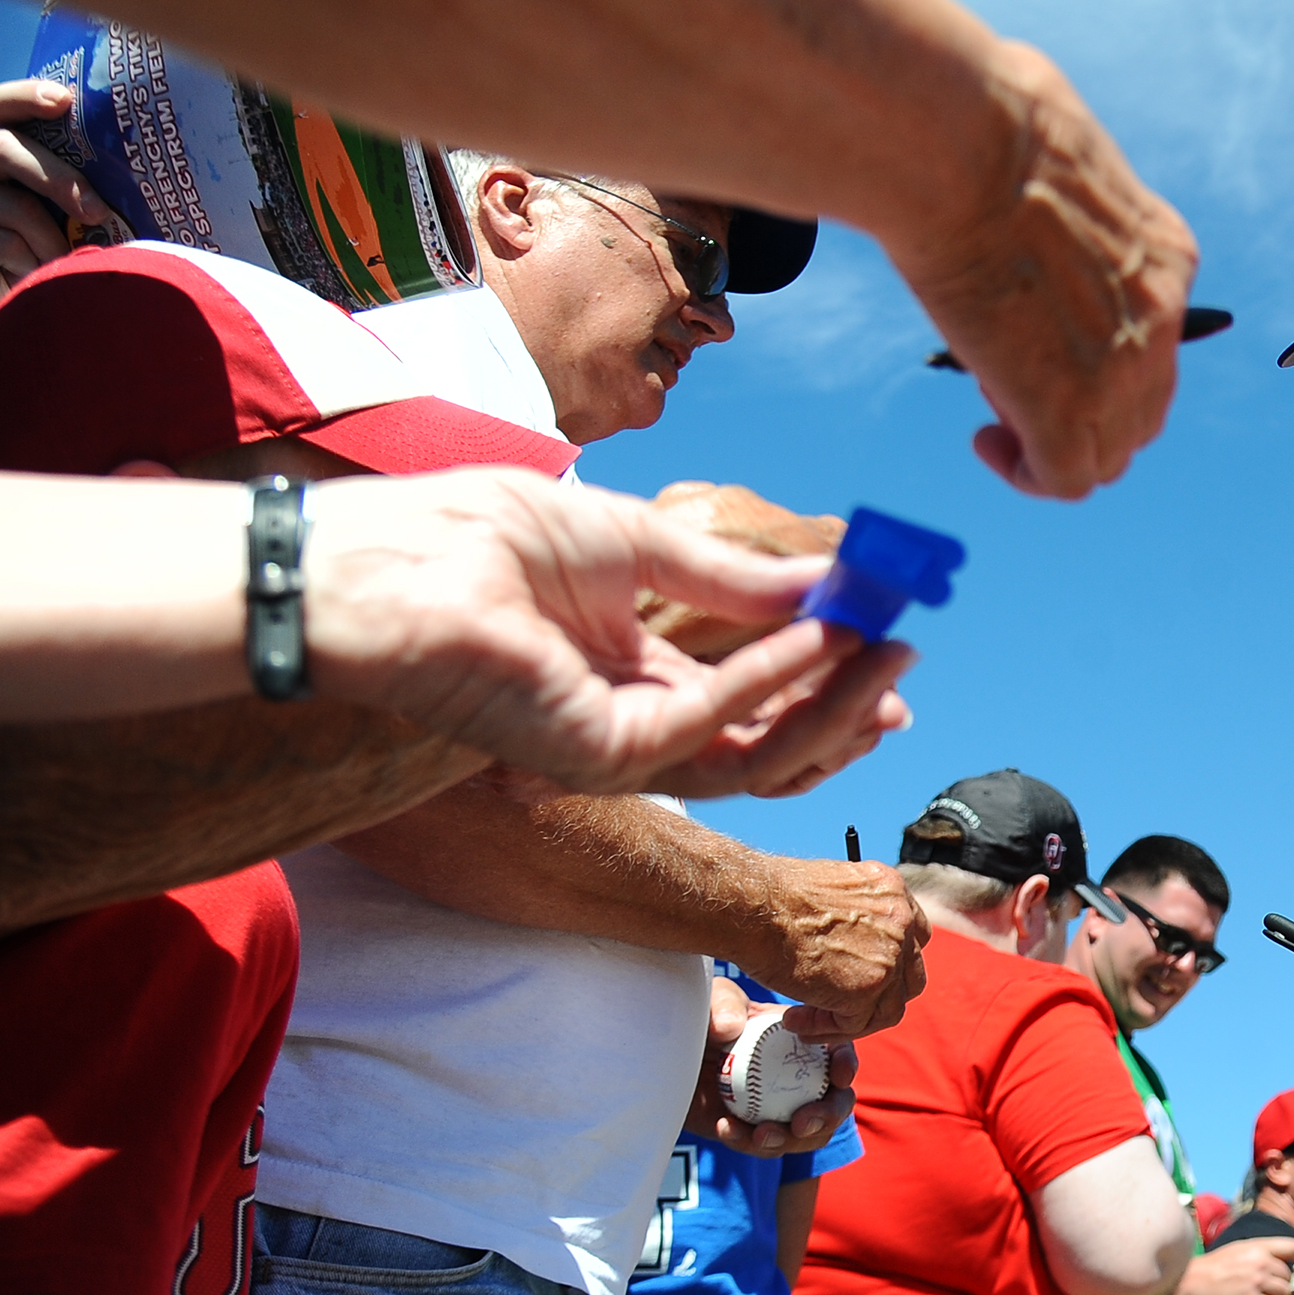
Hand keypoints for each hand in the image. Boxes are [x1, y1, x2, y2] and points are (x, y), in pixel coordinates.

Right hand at [0, 79, 104, 363]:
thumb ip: (43, 195)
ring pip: (15, 205)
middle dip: (61, 178)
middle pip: (6, 149)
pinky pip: (4, 241)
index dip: (26, 97)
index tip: (66, 100)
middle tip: (99, 212)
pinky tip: (20, 282)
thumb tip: (111, 186)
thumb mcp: (22, 225)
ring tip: (54, 268)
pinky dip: (28, 264)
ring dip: (49, 243)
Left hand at [298, 470, 913, 797]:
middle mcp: (631, 719)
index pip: (748, 690)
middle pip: (767, 736)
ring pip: (757, 756)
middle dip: (847, 698)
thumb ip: (730, 575)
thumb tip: (827, 581)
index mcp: (630, 670)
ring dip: (833, 701)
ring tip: (888, 647)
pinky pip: (718, 730)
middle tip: (907, 651)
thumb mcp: (633, 537)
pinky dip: (778, 681)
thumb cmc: (479, 537)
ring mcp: (619, 747)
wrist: (386, 564)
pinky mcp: (605, 756)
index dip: (825, 668)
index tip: (888, 629)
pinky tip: (819, 636)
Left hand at [684, 989, 862, 1157]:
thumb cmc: (701, 1018)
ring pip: (806, 1134)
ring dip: (790, 1140)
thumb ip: (723, 1003)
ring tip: (762, 1136)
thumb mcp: (713, 998)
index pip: (838, 1053)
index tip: (838, 1077)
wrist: (669, 1056)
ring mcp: (780, 1108)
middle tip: (802, 1123)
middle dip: (828, 1116)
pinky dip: (749, 1143)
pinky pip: (762, 1146)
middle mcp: (801, 1077)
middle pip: (835, 1102)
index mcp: (804, 1041)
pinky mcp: (754, 1132)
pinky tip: (726, 1129)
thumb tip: (730, 1029)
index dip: (846, 1065)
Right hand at [749, 858, 927, 1036]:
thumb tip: (850, 943)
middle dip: (875, 996)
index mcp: (893, 890)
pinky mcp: (867, 988)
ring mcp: (889, 957)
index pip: (913, 937)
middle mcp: (900, 920)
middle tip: (835, 1004)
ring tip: (805, 1018)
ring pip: (886, 1008)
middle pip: (907, 976)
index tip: (859, 974)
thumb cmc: (771, 897)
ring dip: (847, 1019)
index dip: (890, 963)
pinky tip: (796, 1022)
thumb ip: (855, 917)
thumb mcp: (831, 892)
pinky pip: (856, 1024)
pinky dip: (826, 1029)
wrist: (753, 904)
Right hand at [891, 39, 1196, 498]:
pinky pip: (1066, 478)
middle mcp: (1162, 316)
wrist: (958, 139)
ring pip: (1110, 452)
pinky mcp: (1065, 404)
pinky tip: (989, 440)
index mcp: (1167, 255)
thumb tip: (1014, 167)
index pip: (1154, 342)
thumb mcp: (1055, 150)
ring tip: (996, 406)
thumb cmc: (981, 117)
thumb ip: (1058, 194)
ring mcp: (1121, 367)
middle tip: (1011, 381)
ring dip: (1054, 443)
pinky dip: (1027, 473)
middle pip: (1144, 409)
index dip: (1097, 357)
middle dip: (1081, 410)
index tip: (1037, 337)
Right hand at [1170, 1234, 1293, 1294]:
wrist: (1194, 1282)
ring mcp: (1258, 1282)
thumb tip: (1281, 1260)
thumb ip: (1261, 1252)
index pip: (1293, 1248)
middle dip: (1283, 1284)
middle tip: (1269, 1289)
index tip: (1293, 1266)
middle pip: (1290, 1276)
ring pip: (1286, 1293)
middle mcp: (1261, 1263)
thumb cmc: (1214, 1266)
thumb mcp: (1239, 1249)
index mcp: (1259, 1247)